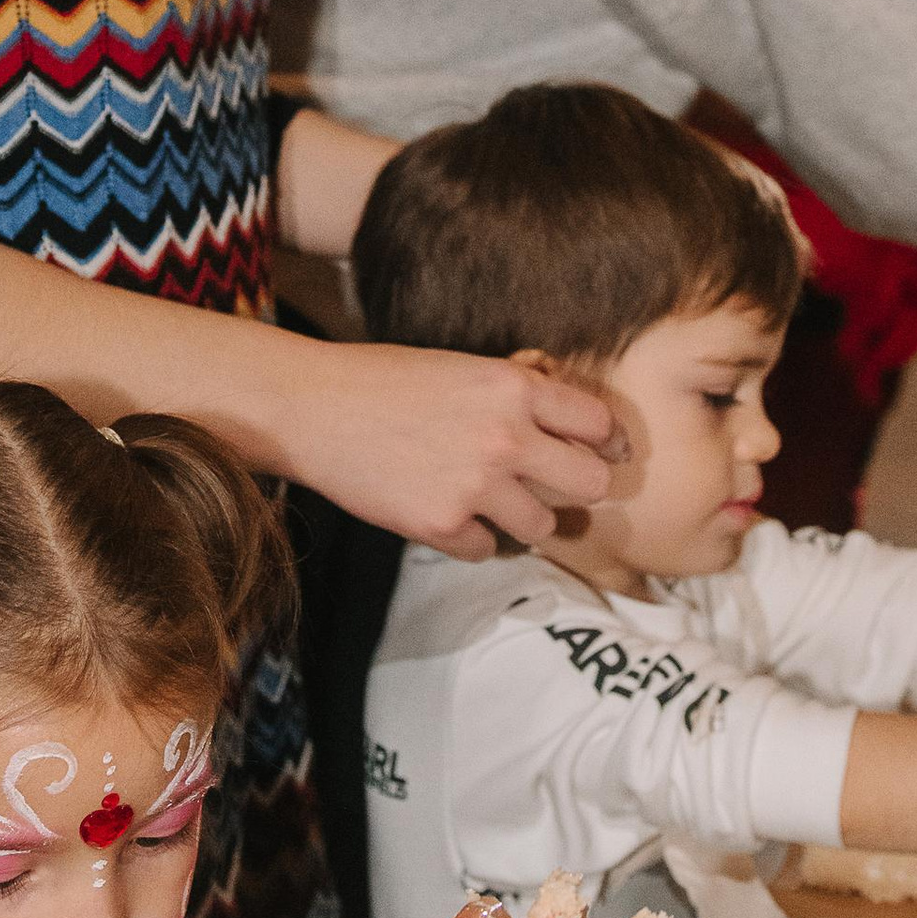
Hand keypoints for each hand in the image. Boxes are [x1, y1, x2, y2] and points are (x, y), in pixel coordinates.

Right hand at [295, 344, 621, 557]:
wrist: (311, 407)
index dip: (604, 443)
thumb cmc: (384, 380)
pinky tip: (443, 510)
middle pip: (591, 484)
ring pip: (543, 528)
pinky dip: (470, 537)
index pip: (600, 424)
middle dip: (575, 489)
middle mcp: (506, 438)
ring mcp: (476, 486)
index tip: (602, 454)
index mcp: (515, 388)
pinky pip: (487, 549)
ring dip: (520, 519)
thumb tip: (565, 430)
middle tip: (550, 488)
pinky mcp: (442, 525)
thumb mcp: (464, 368)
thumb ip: (515, 397)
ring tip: (484, 499)